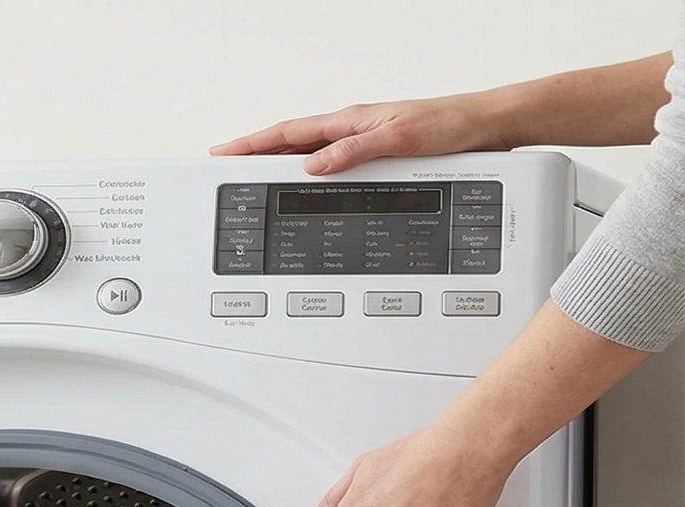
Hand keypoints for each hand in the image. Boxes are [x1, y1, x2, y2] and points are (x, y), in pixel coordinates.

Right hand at [211, 93, 504, 173]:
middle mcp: (351, 130)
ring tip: (252, 177)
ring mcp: (360, 142)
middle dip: (255, 154)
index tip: (224, 152)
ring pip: (307, 154)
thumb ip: (352, 152)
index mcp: (350, 121)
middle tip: (225, 166)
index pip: (288, 133)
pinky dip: (306, 173)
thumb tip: (312, 165)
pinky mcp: (373, 155)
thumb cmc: (450, 127)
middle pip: (290, 143)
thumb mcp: (398, 140)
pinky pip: (328, 165)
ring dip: (278, 164)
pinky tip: (303, 183)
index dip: (253, 144)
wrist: (484, 128)